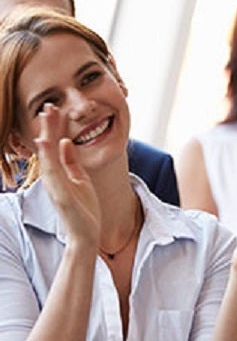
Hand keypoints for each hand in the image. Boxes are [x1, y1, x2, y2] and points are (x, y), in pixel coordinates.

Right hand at [35, 105, 100, 249]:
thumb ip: (72, 162)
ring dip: (46, 138)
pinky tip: (48, 145)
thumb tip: (66, 141)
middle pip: (48, 148)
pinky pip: (55, 175)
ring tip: (45, 119)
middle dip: (49, 127)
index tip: (55, 108)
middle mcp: (54, 178)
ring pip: (48, 158)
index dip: (54, 127)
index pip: (54, 146)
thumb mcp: (80, 179)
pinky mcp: (62, 196)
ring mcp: (56, 187)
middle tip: (49, 106)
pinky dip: (50, 159)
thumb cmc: (83, 209)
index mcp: (59, 174)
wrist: (87, 234)